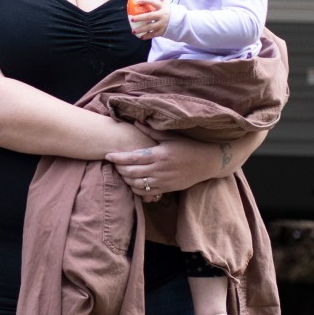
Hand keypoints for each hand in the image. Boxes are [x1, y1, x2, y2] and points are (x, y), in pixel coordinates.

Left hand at [105, 136, 228, 200]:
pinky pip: (146, 193)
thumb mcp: (169, 137)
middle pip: (131, 173)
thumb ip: (150, 131)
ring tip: (122, 173)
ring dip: (126, 180)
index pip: (132, 158)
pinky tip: (133, 183)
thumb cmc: (188, 146)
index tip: (108, 156)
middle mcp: (159, 169)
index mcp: (158, 155)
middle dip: (119, 169)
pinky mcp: (166, 189)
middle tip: (114, 164)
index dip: (117, 158)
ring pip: (137, 184)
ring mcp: (162, 181)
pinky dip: (136, 189)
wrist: (206, 162)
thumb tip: (135, 121)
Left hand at [128, 5, 168, 38]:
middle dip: (140, 18)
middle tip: (132, 19)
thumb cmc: (168, 13)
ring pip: (150, 27)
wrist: (180, 23)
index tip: (138, 1)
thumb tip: (142, 2)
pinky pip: (153, 34)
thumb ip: (156, 6)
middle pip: (149, 16)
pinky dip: (147, 36)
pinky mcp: (162, 31)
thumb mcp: (165, 7)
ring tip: (133, 31)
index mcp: (162, 7)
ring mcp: (162, 24)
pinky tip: (141, 37)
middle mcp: (162, 15)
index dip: (146, 1)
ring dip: (141, 29)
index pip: (154, 2)